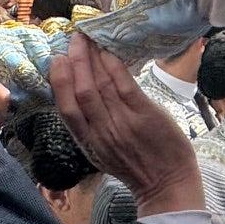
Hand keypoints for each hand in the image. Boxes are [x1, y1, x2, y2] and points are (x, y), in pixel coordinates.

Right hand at [49, 36, 202, 215]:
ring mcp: (123, 122)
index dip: (59, 81)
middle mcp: (102, 132)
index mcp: (88, 142)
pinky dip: (115, 66)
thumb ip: (91, 127)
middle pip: (82, 90)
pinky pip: (125, 85)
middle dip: (76, 61)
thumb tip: (81, 93)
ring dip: (93, 58)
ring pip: (101, 84)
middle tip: (74, 38)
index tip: (57, 59)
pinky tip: (109, 52)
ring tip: (89, 39)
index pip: (66, 108)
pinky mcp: (145, 114)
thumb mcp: (103, 153)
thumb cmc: (136, 167)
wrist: (167, 185)